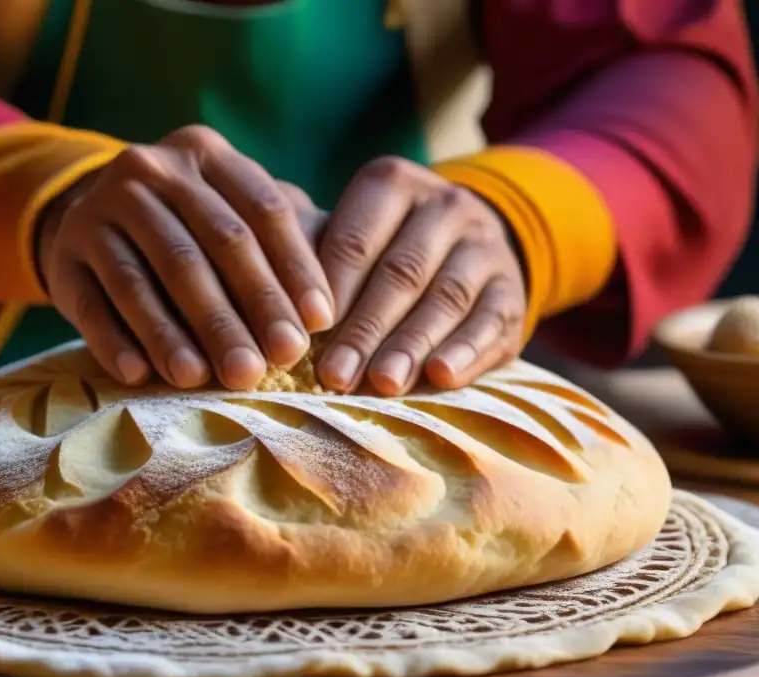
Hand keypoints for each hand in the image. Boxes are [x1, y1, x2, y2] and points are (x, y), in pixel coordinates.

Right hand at [38, 125, 335, 390]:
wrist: (92, 213)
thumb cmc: (190, 226)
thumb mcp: (233, 212)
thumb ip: (283, 241)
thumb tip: (333, 309)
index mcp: (206, 153)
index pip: (261, 212)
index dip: (293, 269)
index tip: (317, 326)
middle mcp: (150, 170)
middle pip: (207, 247)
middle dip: (242, 311)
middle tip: (269, 366)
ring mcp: (99, 208)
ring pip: (146, 277)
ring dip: (175, 334)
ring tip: (203, 380)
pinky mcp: (64, 252)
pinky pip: (93, 302)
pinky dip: (115, 341)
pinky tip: (139, 376)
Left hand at [315, 157, 526, 394]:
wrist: (467, 245)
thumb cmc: (381, 249)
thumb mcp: (348, 235)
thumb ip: (311, 260)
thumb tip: (270, 309)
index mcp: (392, 184)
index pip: (355, 240)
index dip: (330, 291)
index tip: (303, 336)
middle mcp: (445, 205)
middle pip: (401, 273)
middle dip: (365, 329)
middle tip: (334, 375)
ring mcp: (485, 246)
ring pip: (447, 298)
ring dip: (412, 345)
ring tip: (383, 385)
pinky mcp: (512, 290)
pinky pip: (491, 321)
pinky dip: (466, 351)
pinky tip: (441, 377)